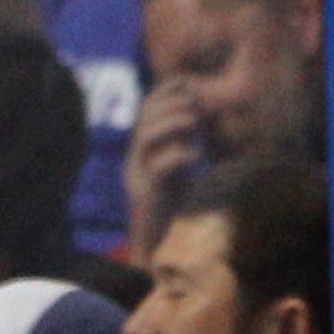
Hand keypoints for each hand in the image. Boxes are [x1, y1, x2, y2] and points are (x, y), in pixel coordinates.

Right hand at [121, 77, 205, 260]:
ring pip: (145, 137)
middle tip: (196, 106)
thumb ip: (183, 144)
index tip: (186, 81)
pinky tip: (197, 156)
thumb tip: (199, 113)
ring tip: (196, 123)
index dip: (164, 91)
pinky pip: (159, 167)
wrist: (158, 252)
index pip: (146, 110)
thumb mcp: (179, 170)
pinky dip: (180, 155)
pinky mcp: (146, 196)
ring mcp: (137, 178)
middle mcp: (135, 161)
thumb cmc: (173, 212)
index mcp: (141, 152)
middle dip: (171, 104)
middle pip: (144, 119)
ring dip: (173, 123)